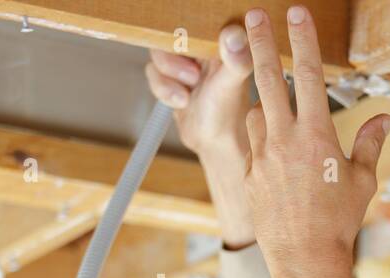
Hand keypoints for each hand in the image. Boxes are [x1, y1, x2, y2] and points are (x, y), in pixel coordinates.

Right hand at [145, 25, 253, 156]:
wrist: (215, 143)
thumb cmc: (230, 115)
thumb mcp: (232, 83)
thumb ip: (236, 59)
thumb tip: (235, 34)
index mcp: (221, 43)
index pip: (195, 21)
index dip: (185, 31)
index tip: (190, 52)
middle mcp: (203, 50)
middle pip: (171, 34)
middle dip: (174, 58)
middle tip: (193, 77)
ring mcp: (186, 63)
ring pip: (159, 53)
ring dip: (169, 74)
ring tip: (189, 92)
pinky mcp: (172, 78)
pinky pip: (153, 72)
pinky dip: (163, 88)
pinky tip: (181, 101)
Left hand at [242, 6, 389, 277]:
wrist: (304, 257)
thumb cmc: (339, 221)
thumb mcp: (362, 181)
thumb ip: (370, 145)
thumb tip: (384, 120)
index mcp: (317, 136)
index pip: (307, 76)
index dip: (302, 41)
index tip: (295, 15)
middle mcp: (284, 139)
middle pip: (266, 78)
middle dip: (259, 43)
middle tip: (253, 16)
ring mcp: (262, 154)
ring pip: (257, 110)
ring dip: (264, 101)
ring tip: (276, 104)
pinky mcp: (250, 171)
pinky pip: (253, 141)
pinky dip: (261, 134)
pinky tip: (273, 145)